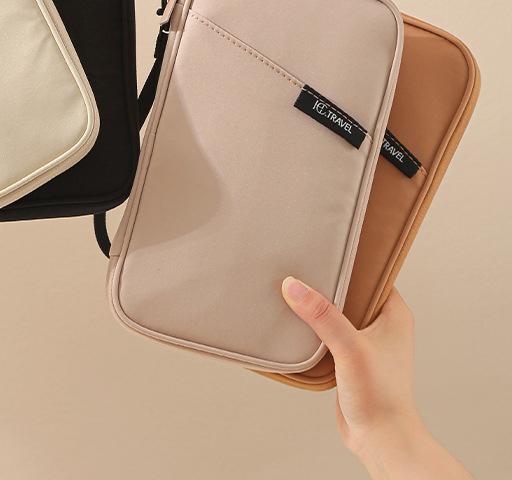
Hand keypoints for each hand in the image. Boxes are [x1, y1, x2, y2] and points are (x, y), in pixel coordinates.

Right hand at [281, 278, 472, 478]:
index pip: (371, 273)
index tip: (325, 247)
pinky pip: (328, 333)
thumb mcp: (349, 348)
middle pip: (349, 291)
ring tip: (293, 289)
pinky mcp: (349, 359)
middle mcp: (382, 324)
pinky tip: (294, 321)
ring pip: (336, 313)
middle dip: (326, 282)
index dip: (349, 261)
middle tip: (301, 264)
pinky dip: (312, 328)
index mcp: (394, 314)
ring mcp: (365, 342)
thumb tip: (293, 285)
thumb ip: (322, 316)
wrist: (380, 440)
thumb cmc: (380, 396)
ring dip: (317, 307)